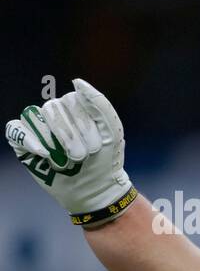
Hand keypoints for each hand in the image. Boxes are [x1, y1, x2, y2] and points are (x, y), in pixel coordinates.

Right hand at [6, 78, 136, 224]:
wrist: (96, 189)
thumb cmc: (105, 160)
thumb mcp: (111, 131)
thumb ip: (99, 103)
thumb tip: (76, 81)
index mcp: (76, 107)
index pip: (71, 101)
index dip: (83, 124)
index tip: (96, 146)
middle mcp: (55, 113)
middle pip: (53, 109)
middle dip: (71, 136)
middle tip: (83, 156)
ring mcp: (39, 127)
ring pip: (36, 119)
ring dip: (55, 142)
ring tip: (69, 161)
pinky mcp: (24, 143)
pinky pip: (16, 130)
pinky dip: (29, 140)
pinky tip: (44, 153)